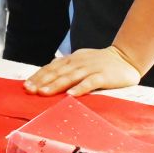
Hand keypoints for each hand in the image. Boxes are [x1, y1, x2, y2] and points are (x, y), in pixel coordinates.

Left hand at [24, 46, 141, 96]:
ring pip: (70, 77)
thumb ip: (66, 68)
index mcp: (72, 59)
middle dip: (42, 82)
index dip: (38, 76)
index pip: (51, 68)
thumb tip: (47, 75)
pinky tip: (71, 94)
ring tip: (43, 92)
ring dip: (56, 85)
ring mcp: (91, 69)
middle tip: (29, 90)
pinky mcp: (104, 76)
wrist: (127, 57)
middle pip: (57, 72)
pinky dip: (80, 88)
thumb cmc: (101, 63)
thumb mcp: (81, 61)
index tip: (25, 86)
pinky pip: (90, 82)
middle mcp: (79, 63)